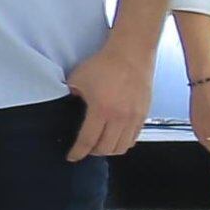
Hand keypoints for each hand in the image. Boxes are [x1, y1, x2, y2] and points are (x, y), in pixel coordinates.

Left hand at [67, 46, 153, 160]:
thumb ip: (71, 96)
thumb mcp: (78, 79)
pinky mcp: (144, 114)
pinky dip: (124, 142)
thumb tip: (66, 106)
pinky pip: (134, 137)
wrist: (131, 53)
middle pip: (106, 148)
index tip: (72, 157)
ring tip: (100, 145)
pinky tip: (116, 137)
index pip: (88, 141)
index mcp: (101, 109)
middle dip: (93, 152)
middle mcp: (120, 117)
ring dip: (109, 149)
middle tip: (86, 149)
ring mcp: (134, 117)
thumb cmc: (105, 63)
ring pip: (122, 147)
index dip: (78, 152)